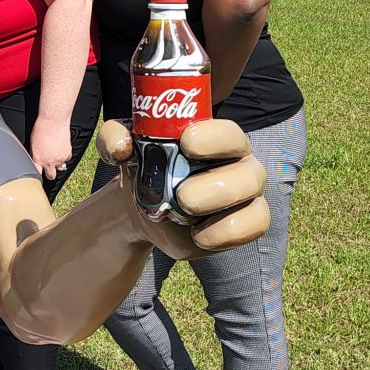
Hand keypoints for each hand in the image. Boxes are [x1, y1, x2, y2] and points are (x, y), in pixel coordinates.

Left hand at [29, 119, 72, 179]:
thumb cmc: (41, 129)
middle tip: (48, 167)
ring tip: (54, 151)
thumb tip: (36, 160)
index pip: (38, 173)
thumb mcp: (33, 144)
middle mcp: (49, 161)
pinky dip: (64, 155)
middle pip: (51, 176)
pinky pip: (66, 159)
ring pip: (59, 166)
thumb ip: (35, 155)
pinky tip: (60, 147)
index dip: (38, 173)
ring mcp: (59, 159)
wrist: (53, 122)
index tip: (39, 172)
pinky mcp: (67, 154)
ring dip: (57, 162)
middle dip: (49, 173)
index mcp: (38, 159)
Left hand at [95, 118, 268, 257]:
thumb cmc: (144, 166)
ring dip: (217, 214)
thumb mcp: (124, 146)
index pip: (230, 134)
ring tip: (182, 216)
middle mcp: (240, 164)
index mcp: (218, 138)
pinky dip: (224, 236)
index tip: (186, 143)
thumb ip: (115, 136)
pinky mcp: (244, 225)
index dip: (214, 138)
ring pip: (255, 205)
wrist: (142, 204)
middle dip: (214, 188)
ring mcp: (246, 196)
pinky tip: (198, 235)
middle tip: (181, 196)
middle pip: (251, 173)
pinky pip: (252, 229)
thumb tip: (122, 146)